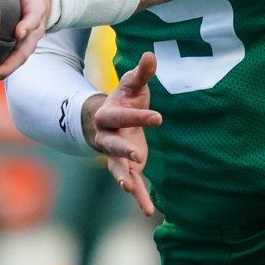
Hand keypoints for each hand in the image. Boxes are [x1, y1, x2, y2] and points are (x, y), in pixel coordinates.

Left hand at [0, 0, 50, 90]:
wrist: (41, 0)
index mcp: (33, 10)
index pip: (33, 20)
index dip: (28, 26)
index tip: (19, 32)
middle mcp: (31, 32)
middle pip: (23, 52)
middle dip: (9, 64)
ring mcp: (24, 45)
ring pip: (12, 65)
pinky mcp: (15, 52)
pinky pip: (2, 66)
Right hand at [85, 52, 160, 216]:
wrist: (105, 120)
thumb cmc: (123, 99)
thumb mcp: (132, 85)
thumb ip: (141, 73)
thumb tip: (151, 54)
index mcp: (108, 115)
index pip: (123, 116)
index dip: (139, 116)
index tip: (159, 117)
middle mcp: (106, 137)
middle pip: (112, 145)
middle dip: (123, 150)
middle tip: (137, 155)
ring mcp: (113, 155)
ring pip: (116, 168)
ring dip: (124, 179)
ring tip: (130, 190)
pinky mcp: (125, 167)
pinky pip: (130, 183)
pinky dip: (138, 196)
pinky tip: (149, 211)